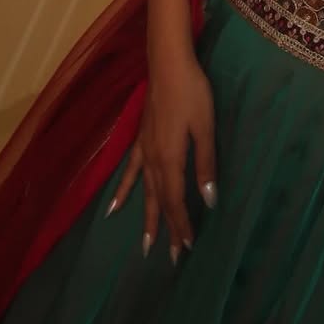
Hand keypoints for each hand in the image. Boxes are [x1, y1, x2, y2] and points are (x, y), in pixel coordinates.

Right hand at [107, 54, 216, 262]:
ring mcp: (144, 150)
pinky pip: (130, 172)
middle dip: (166, 229)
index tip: (187, 247)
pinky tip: (114, 208)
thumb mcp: (205, 127)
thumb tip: (209, 199)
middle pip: (161, 201)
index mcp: (171, 159)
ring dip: (148, 218)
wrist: (168, 65)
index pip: (176, 200)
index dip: (182, 224)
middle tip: (169, 258)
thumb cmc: (193, 93)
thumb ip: (206, 163)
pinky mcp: (141, 140)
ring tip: (145, 245)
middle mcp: (153, 161)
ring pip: (146, 192)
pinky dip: (123, 191)